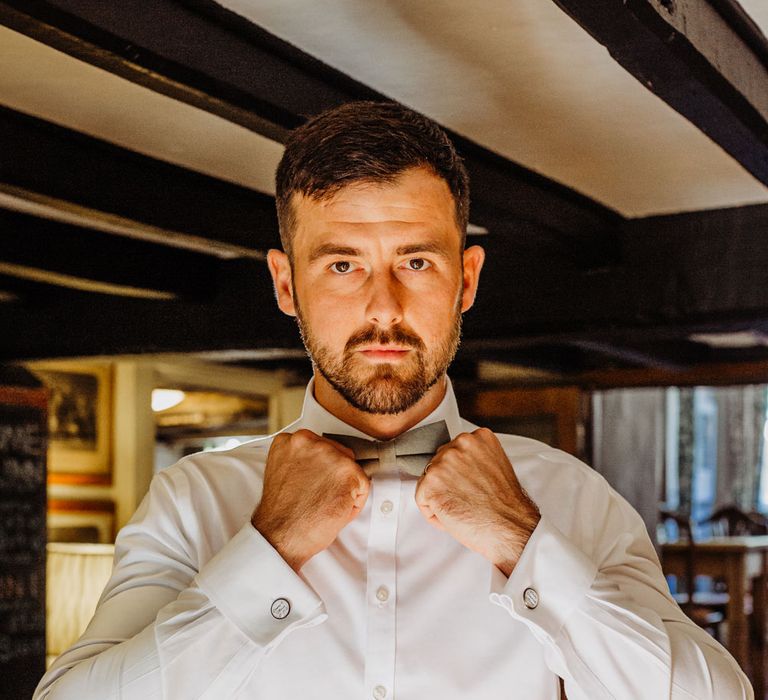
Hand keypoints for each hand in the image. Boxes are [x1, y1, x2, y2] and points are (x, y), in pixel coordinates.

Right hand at [252, 429, 369, 571]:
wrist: (281, 536)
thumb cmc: (281, 512)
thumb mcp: (284, 471)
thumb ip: (302, 459)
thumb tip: (322, 460)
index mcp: (292, 440)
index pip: (321, 446)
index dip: (322, 468)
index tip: (317, 481)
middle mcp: (310, 442)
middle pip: (339, 453)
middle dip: (335, 476)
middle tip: (320, 495)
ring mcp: (330, 455)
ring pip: (351, 469)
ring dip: (344, 488)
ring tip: (324, 503)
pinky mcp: (347, 471)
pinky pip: (362, 485)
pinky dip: (354, 502)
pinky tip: (334, 509)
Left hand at [414, 428, 539, 575]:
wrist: (510, 528)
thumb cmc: (505, 506)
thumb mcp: (496, 465)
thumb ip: (475, 458)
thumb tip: (458, 464)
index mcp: (478, 437)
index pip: (453, 451)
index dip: (459, 474)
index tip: (470, 485)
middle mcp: (460, 444)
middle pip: (438, 463)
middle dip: (447, 483)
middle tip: (467, 499)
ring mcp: (444, 462)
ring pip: (429, 481)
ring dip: (441, 497)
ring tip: (463, 507)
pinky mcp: (430, 482)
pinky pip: (422, 499)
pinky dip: (434, 514)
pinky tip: (454, 515)